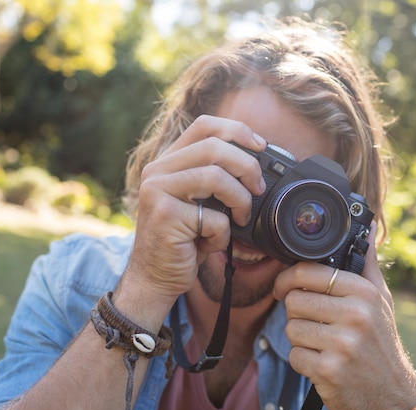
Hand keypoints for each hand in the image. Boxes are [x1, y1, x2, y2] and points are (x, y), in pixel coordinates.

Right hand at [122, 115, 267, 305]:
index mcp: (166, 162)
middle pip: (215, 147)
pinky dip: (223, 235)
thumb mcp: (199, 203)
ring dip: (240, 201)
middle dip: (247, 167)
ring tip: (240, 218)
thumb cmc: (183, 242)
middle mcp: (157, 171)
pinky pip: (213, 218)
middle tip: (258, 189)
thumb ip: (215, 178)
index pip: (204, 126)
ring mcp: (157, 191)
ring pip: (216, 177)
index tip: (261, 146)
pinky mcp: (165, 216)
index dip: (237, 130)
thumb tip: (257, 163)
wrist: (154, 279)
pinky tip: (212, 244)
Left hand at [274, 222, 415, 409]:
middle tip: (314, 323)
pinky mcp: (329, 370)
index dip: (287, 279)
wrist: (394, 396)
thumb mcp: (381, 301)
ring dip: (300, 339)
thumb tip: (369, 226)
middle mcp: (355, 315)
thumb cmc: (381, 343)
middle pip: (294, 300)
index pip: (308, 272)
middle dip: (298, 313)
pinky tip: (323, 363)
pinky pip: (294, 356)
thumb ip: (367, 264)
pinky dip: (303, 362)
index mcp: (363, 293)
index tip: (283, 287)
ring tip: (322, 344)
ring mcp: (342, 344)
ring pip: (290, 328)